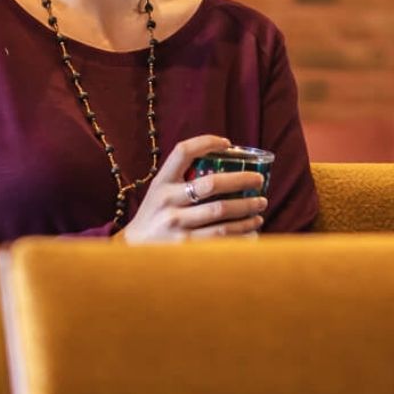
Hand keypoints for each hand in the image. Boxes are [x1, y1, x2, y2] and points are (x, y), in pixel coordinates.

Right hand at [120, 134, 266, 243]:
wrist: (133, 252)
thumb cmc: (156, 216)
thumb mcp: (160, 193)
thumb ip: (184, 180)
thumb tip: (230, 168)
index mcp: (161, 183)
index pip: (183, 152)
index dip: (206, 142)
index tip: (227, 143)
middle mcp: (166, 201)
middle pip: (212, 184)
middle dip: (242, 180)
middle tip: (259, 180)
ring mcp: (175, 226)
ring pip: (221, 212)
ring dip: (247, 208)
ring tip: (260, 206)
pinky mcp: (184, 248)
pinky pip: (221, 239)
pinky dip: (242, 234)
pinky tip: (253, 231)